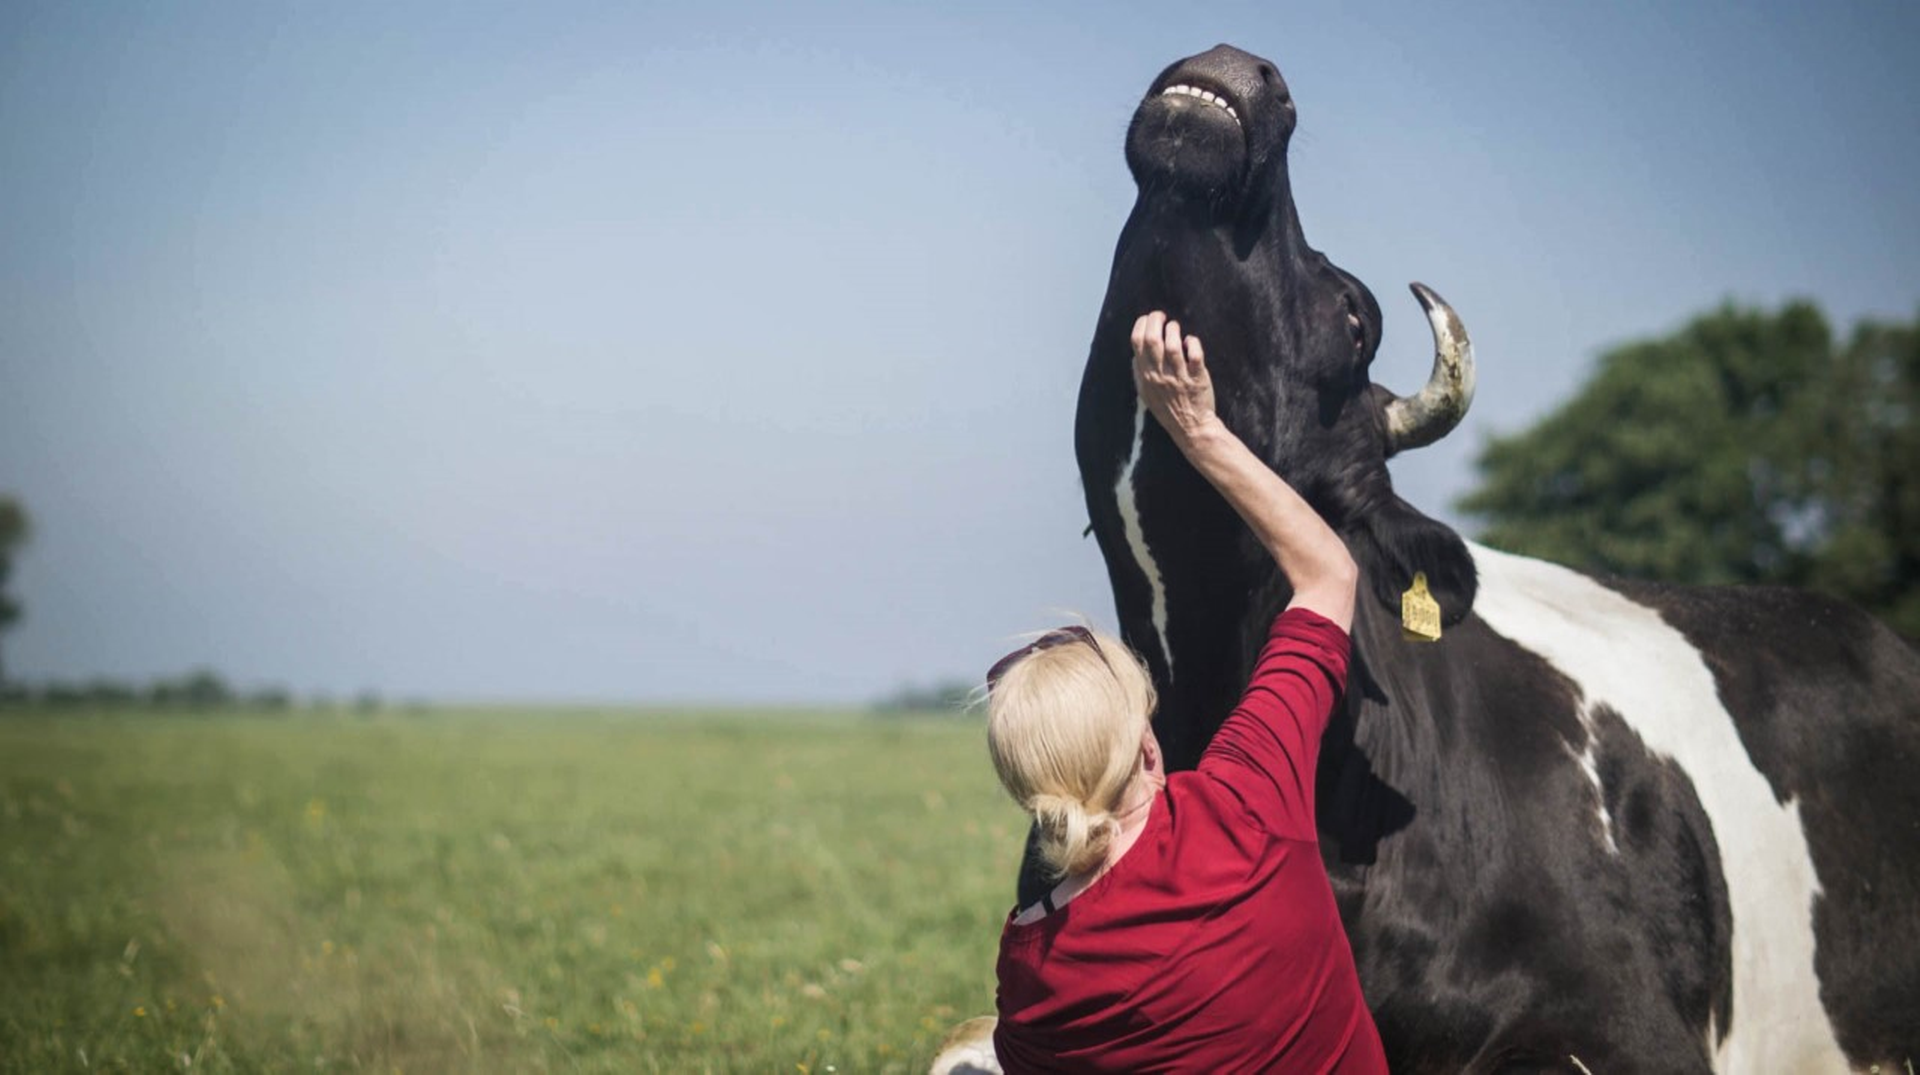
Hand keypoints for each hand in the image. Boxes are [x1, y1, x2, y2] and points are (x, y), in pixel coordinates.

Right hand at [1131, 312, 1221, 448]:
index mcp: (1146, 376)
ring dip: (1173, 330)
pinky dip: (1192, 343)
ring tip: (1174, 327)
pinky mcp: (1197, 378)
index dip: (1141, 324)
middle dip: (1155, 320)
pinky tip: (1190, 341)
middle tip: (1161, 316)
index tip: (1147, 319)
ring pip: (1172, 345)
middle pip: (1152, 340)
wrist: (1191, 428)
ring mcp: (1179, 376)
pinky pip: (1194, 355)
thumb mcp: (1146, 394)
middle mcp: (1160, 375)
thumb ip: (1139, 373)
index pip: (1137, 343)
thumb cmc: (1168, 409)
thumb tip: (1136, 353)